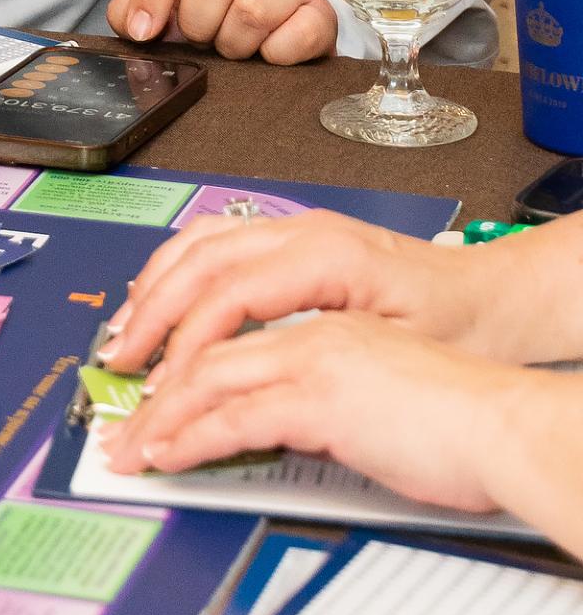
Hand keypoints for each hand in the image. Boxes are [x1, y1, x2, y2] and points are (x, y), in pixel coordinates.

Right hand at [99, 208, 474, 377]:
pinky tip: (160, 297)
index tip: (161, 383)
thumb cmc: (458, 325)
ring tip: (125, 330)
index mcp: (324, 254)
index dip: (185, 340)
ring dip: (154, 286)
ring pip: (200, 242)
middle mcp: (301, 231)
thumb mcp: (394, 351)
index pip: (228, 292)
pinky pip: (217, 242)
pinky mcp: (292, 240)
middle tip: (120, 360)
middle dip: (151, 312)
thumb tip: (253, 386)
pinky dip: (178, 270)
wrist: (494, 295)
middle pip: (200, 260)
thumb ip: (319, 361)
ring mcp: (293, 229)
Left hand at [99, 316, 579, 542]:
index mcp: (320, 308)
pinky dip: (191, 435)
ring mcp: (310, 356)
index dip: (178, 328)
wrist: (497, 417)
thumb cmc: (451, 403)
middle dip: (151, 370)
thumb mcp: (372, 372)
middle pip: (203, 331)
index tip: (149, 364)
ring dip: (160, 412)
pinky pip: (234, 414)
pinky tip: (168, 453)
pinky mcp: (318, 398)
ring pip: (208, 373)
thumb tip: (286, 402)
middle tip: (120, 410)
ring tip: (132, 443)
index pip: (226, 301)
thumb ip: (324, 374)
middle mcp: (307, 322)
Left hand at [106, 0, 336, 61]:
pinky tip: (269, 57)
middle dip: (198, 23)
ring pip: (252, 9)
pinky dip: (274, 56)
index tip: (144, 33)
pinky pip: (294, 35)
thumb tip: (128, 21)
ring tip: (236, 51)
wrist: (286, 51)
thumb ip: (137, 13)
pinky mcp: (321, 15)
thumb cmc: (221, 29)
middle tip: (204, 42)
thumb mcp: (174, 18)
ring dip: (235, 44)